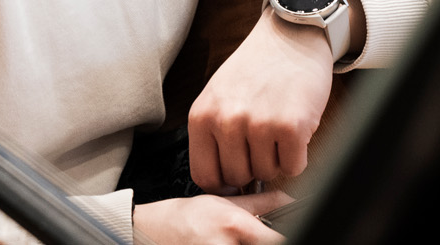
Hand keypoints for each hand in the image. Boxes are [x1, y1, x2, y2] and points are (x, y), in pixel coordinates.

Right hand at [132, 191, 289, 244]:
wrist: (150, 231)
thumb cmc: (183, 216)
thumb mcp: (223, 201)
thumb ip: (261, 202)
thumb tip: (290, 199)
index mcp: (234, 226)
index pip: (276, 240)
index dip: (285, 235)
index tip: (287, 231)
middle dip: (262, 239)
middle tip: (249, 232)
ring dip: (246, 243)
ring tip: (234, 237)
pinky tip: (226, 241)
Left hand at [187, 10, 331, 190]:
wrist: (291, 35)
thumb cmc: (256, 67)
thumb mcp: (219, 96)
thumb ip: (215, 136)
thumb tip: (223, 183)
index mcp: (202, 115)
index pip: (204, 175)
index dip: (223, 182)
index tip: (236, 174)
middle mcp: (226, 121)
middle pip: (238, 178)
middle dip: (252, 165)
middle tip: (262, 138)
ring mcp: (258, 125)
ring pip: (266, 174)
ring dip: (276, 158)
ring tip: (277, 126)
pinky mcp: (291, 127)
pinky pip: (293, 168)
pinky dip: (297, 156)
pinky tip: (294, 130)